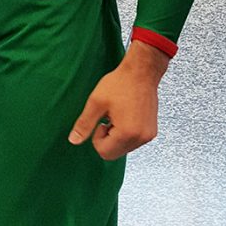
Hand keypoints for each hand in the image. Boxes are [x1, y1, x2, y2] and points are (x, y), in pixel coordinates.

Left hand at [68, 41, 169, 159]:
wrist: (142, 72)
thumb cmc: (120, 84)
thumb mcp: (96, 103)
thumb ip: (84, 124)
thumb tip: (74, 141)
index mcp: (127, 133)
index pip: (104, 153)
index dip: (97, 137)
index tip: (101, 120)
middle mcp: (141, 138)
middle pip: (114, 154)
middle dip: (107, 139)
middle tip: (108, 118)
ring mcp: (148, 135)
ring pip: (123, 148)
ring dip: (116, 136)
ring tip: (117, 115)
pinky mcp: (151, 131)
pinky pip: (133, 141)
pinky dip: (125, 133)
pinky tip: (125, 116)